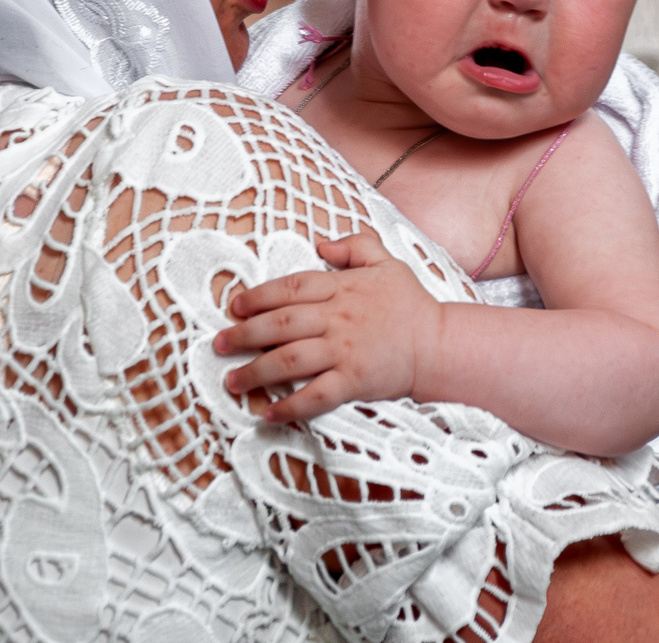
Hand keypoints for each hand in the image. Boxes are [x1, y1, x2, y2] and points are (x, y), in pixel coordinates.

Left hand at [214, 227, 443, 423]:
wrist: (439, 344)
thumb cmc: (411, 304)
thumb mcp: (387, 262)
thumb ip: (355, 246)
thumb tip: (321, 244)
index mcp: (341, 289)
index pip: (290, 288)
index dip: (258, 296)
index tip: (235, 306)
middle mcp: (338, 319)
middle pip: (280, 324)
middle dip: (243, 335)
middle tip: (219, 344)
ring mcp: (345, 351)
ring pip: (290, 360)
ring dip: (256, 372)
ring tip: (232, 381)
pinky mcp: (354, 381)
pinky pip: (316, 395)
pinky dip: (290, 406)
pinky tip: (268, 413)